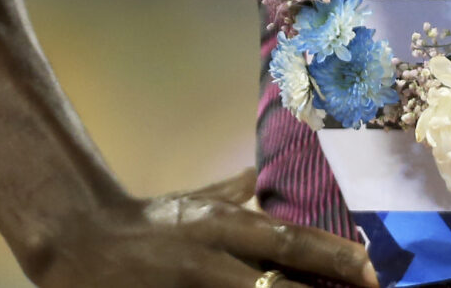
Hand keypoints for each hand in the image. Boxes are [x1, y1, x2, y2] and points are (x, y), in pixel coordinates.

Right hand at [30, 170, 377, 287]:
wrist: (76, 243)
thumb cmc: (142, 223)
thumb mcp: (192, 200)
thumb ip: (232, 191)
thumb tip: (261, 174)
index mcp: (223, 226)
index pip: (292, 242)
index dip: (336, 258)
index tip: (374, 271)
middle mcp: (213, 261)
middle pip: (281, 287)